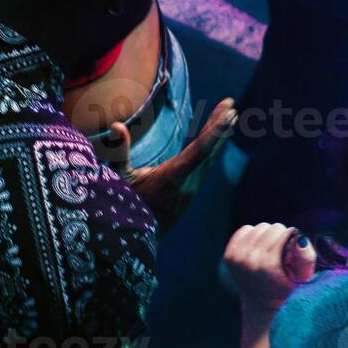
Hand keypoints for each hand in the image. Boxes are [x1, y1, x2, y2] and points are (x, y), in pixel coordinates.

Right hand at [106, 97, 236, 232]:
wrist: (136, 242)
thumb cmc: (124, 207)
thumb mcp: (118, 180)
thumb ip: (118, 152)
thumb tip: (117, 125)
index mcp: (172, 178)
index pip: (199, 150)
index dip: (215, 131)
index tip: (228, 114)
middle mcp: (186, 184)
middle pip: (208, 151)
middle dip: (220, 127)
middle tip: (231, 105)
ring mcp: (190, 189)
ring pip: (209, 158)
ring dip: (219, 136)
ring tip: (228, 115)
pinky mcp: (189, 191)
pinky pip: (205, 166)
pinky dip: (212, 149)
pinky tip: (217, 139)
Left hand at [222, 223, 318, 315]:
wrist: (261, 302)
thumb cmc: (287, 286)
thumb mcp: (303, 276)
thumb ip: (306, 257)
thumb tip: (300, 238)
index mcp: (269, 266)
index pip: (287, 234)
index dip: (293, 239)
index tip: (293, 249)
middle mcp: (251, 260)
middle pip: (274, 228)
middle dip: (281, 236)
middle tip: (281, 251)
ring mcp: (237, 257)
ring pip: (261, 227)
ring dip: (267, 235)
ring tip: (270, 250)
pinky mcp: (229, 255)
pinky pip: (246, 229)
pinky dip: (253, 235)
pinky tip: (257, 249)